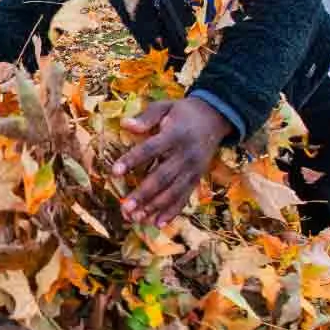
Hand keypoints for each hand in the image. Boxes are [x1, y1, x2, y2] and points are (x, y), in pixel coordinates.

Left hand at [112, 97, 231, 225]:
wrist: (215, 118)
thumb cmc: (183, 112)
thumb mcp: (166, 106)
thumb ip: (147, 116)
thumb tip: (126, 124)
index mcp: (175, 135)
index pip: (151, 149)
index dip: (133, 160)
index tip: (114, 171)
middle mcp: (185, 155)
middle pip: (162, 177)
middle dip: (144, 194)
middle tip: (125, 207)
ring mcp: (193, 169)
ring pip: (173, 192)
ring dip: (154, 207)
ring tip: (136, 218)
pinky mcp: (196, 179)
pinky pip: (184, 198)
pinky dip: (172, 212)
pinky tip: (158, 223)